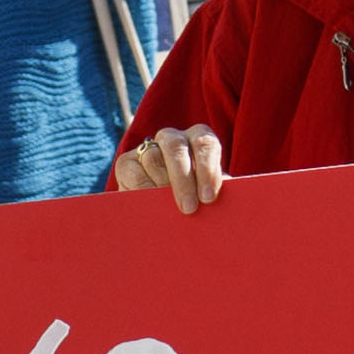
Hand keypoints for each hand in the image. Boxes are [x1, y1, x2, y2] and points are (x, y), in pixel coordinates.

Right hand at [113, 125, 227, 214]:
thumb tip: (226, 197)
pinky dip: (142, 189)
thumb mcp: (208, 195)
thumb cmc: (197, 202)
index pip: (205, 143)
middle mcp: (174, 139)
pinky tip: (150, 204)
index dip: (207, 169)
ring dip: (162, 186)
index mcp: (199, 139)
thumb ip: (215, 192)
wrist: (166, 214)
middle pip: (176, 147)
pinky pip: (133, 172)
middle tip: (189, 209)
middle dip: (183, 179)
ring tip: (169, 210)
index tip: (208, 198)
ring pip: (153, 158)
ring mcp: (149, 148)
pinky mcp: (127, 162)